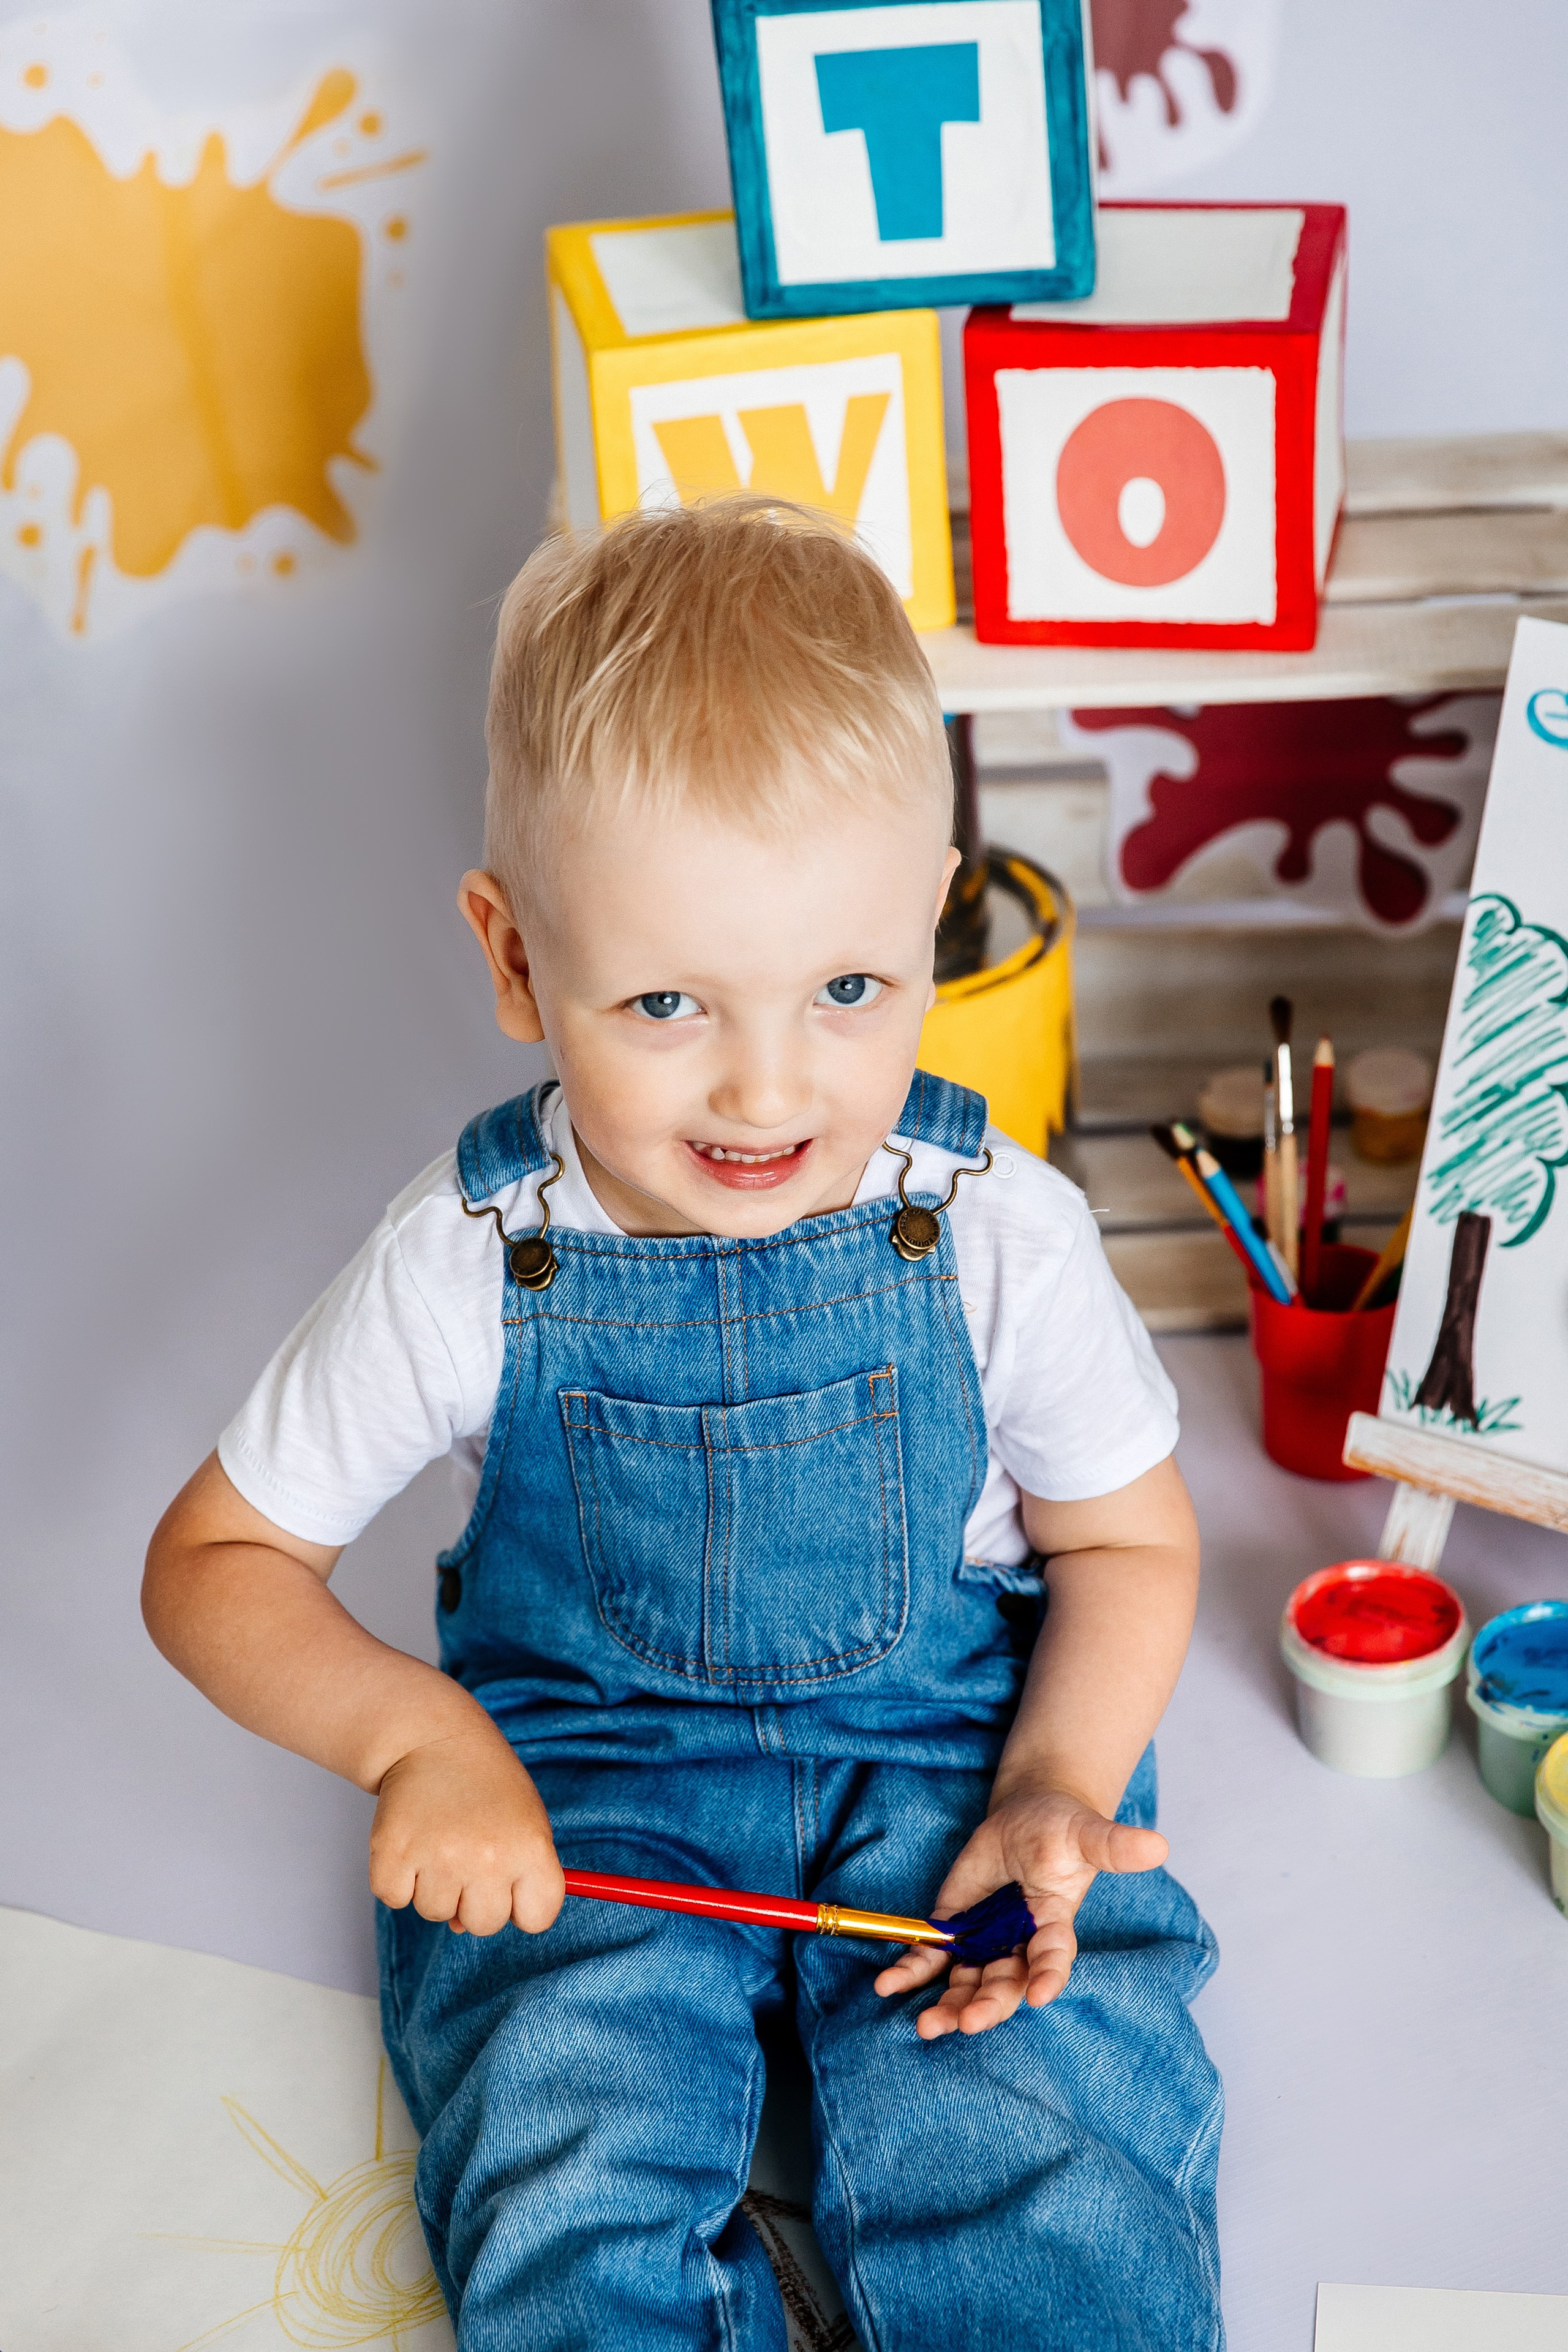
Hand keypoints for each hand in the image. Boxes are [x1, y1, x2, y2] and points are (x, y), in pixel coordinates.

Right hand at [368, 1725, 564, 1936]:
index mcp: (530, 1847)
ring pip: (436, 1912)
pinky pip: (395, 1897)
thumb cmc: (487, 1785)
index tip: (511, 1884)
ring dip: (434, 1885)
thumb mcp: (524, 1821)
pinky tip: (412, 1840)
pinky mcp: (393, 1854)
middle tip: (468, 1853)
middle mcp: (488, 1857)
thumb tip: (461, 1926)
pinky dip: (398, 1877)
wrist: (434, 1737)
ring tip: (439, 1839)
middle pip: (485, 1924)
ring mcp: (438, 1856)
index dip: (522, 1905)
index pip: (538, 1917)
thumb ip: (514, 1878)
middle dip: (474, 1898)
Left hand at [873, 1784, 1166, 2037]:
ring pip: (965, 1983)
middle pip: (1004, 1984)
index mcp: (1055, 1927)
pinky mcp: (954, 1929)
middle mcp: (1020, 1946)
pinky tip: (889, 1985)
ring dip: (947, 2005)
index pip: (1053, 1957)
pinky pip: (930, 1958)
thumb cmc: (1062, 1828)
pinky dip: (910, 1972)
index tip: (1039, 1995)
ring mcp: (985, 1942)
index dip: (1047, 1977)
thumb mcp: (1086, 1833)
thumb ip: (1113, 1846)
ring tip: (926, 2025)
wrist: (1029, 1817)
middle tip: (969, 2022)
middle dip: (988, 2005)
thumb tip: (1157, 1846)